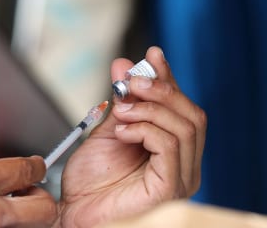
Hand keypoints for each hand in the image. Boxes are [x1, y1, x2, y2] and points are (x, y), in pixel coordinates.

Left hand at [56, 46, 205, 226]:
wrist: (74, 213)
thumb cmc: (90, 183)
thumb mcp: (108, 130)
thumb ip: (122, 101)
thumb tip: (125, 64)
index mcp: (174, 150)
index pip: (183, 108)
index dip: (169, 79)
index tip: (151, 55)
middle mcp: (185, 165)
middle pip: (192, 115)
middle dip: (162, 90)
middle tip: (129, 82)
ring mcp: (182, 179)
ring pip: (184, 127)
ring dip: (149, 109)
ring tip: (121, 111)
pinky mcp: (170, 189)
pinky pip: (169, 146)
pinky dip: (145, 129)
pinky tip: (122, 132)